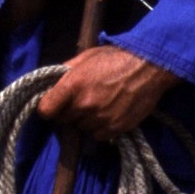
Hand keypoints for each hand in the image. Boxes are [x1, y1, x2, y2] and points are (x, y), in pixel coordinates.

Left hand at [38, 45, 176, 140]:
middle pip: (63, 120)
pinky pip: (98, 136)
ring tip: (99, 106)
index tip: (53, 107)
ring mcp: (100, 119)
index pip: (45, 110)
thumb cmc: (116, 58)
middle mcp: (83, 105)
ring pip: (81, 128)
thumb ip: (67, 71)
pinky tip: (108, 114)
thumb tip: (53, 82)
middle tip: (81, 103)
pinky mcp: (115, 128)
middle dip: (69, 113)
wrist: (149, 67)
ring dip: (86, 121)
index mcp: (72, 85)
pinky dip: (100, 128)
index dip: (47, 109)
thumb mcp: (86, 58)